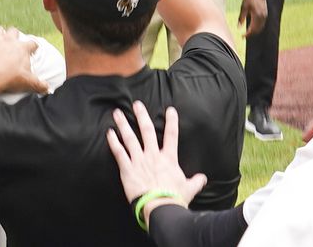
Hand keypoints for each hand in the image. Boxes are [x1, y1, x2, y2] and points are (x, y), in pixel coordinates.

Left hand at [0, 25, 47, 100]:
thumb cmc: (9, 79)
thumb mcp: (28, 83)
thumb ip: (40, 84)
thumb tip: (47, 88)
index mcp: (22, 48)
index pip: (32, 43)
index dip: (33, 46)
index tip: (33, 48)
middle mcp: (9, 40)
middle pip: (14, 31)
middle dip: (14, 35)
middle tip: (13, 41)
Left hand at [106, 101, 205, 227]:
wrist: (160, 207)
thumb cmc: (175, 198)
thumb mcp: (189, 189)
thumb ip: (195, 181)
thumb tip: (203, 178)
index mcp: (168, 159)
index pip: (172, 136)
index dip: (171, 122)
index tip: (170, 110)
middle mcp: (153, 156)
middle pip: (147, 131)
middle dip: (141, 116)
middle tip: (136, 104)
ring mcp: (139, 161)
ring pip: (130, 138)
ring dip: (123, 124)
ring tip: (117, 113)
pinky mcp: (127, 169)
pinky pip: (119, 152)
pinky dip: (113, 142)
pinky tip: (109, 133)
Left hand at [239, 0, 267, 36]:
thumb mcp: (243, 7)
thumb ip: (241, 17)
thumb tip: (238, 27)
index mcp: (257, 16)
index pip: (252, 29)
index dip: (247, 34)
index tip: (242, 37)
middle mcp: (263, 17)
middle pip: (257, 30)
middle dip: (251, 34)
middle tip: (244, 36)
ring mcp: (265, 15)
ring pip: (260, 27)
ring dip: (254, 31)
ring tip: (247, 33)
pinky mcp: (266, 13)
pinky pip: (262, 24)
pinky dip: (258, 27)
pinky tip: (252, 27)